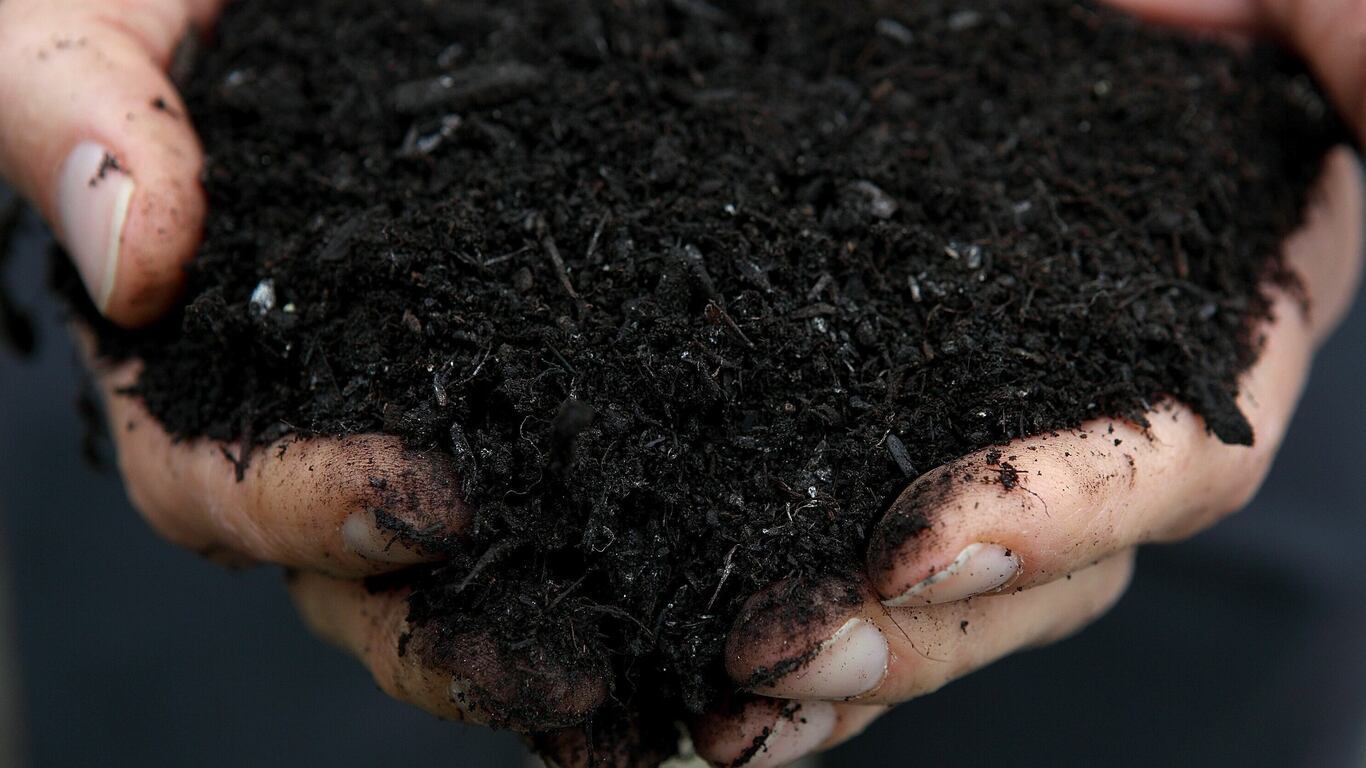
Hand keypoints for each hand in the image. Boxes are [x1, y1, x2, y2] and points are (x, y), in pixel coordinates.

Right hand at [0, 0, 602, 734]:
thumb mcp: (92, 15)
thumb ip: (73, 106)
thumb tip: (137, 257)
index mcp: (194, 350)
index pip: (211, 481)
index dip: (302, 514)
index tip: (415, 510)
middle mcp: (312, 395)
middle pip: (353, 565)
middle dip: (445, 628)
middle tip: (562, 666)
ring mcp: (427, 381)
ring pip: (472, 543)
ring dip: (548, 608)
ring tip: (641, 651)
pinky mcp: (530, 343)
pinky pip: (567, 453)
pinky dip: (617, 514)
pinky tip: (690, 550)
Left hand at [699, 2, 1365, 763]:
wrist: (1018, 19)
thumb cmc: (1144, 14)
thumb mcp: (1277, 6)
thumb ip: (1352, 41)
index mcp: (1217, 324)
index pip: (1166, 461)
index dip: (1056, 519)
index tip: (918, 550)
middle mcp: (1109, 406)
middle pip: (1046, 574)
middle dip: (919, 633)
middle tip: (780, 655)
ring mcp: (997, 428)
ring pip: (950, 596)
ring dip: (846, 666)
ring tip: (729, 712)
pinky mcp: (890, 422)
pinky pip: (857, 547)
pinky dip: (800, 616)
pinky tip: (715, 682)